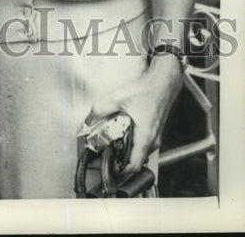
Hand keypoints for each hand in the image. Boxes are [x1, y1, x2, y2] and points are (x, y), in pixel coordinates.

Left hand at [85, 57, 183, 173]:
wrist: (164, 82)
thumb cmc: (146, 90)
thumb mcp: (118, 97)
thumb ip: (100, 109)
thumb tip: (88, 120)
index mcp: (145, 137)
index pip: (134, 166)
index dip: (120, 170)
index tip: (107, 165)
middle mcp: (153, 141)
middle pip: (135, 160)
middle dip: (119, 158)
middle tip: (104, 150)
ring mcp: (156, 137)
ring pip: (139, 151)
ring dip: (126, 149)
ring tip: (111, 139)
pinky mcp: (155, 131)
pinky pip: (142, 143)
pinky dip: (132, 141)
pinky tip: (122, 130)